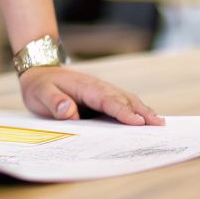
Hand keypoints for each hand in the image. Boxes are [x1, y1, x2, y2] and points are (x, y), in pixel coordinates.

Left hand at [18, 66, 164, 124]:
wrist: (39, 73)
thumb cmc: (39, 86)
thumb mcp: (39, 94)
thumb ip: (54, 102)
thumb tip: (68, 111)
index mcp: (84, 87)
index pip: (107, 100)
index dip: (122, 111)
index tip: (137, 122)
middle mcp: (97, 87)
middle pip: (123, 99)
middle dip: (141, 112)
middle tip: (159, 125)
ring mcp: (101, 91)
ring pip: (126, 100)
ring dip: (143, 110)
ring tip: (160, 123)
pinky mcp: (102, 97)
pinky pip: (122, 103)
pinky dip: (136, 110)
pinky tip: (147, 120)